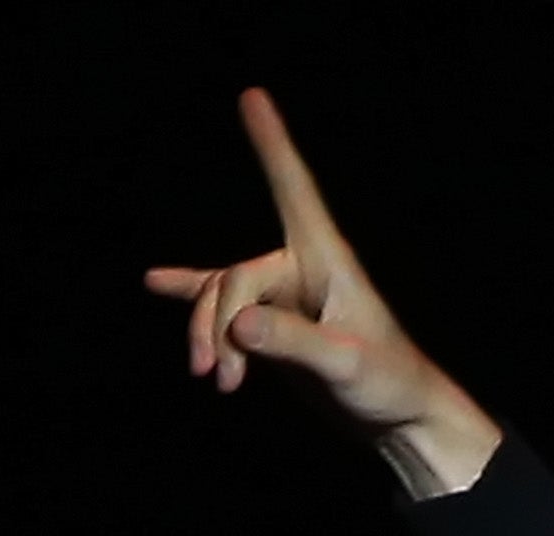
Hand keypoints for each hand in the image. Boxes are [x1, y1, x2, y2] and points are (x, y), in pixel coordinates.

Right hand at [143, 87, 504, 498]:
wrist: (399, 421)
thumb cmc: (389, 385)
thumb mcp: (345, 363)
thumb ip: (294, 342)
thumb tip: (238, 324)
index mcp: (327, 261)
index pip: (294, 191)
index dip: (272, 146)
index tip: (252, 96)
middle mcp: (302, 269)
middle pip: (235, 277)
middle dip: (217, 324)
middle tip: (220, 377)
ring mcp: (283, 296)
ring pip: (221, 298)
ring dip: (208, 336)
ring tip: (214, 380)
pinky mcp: (271, 326)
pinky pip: (219, 301)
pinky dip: (189, 296)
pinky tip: (154, 283)